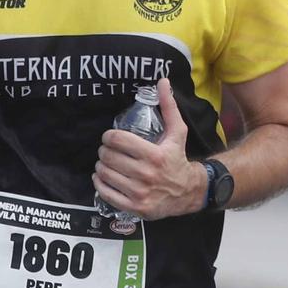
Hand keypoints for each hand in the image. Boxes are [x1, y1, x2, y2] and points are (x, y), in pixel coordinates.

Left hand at [95, 75, 204, 219]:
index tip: (110, 137)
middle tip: (108, 150)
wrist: (188, 192)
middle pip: (108, 157)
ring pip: (105, 173)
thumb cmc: (178, 159)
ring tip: (106, 163)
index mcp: (154, 155)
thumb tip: (163, 81)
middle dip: (104, 151)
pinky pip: (105, 193)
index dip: (108, 136)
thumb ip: (169, 106)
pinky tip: (103, 177)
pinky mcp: (134, 206)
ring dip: (101, 166)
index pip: (117, 140)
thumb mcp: (177, 132)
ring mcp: (139, 192)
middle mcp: (146, 175)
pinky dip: (99, 183)